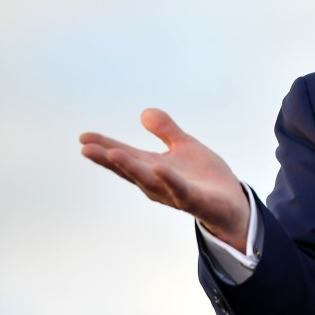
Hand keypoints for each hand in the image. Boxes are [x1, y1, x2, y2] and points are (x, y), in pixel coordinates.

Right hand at [80, 109, 249, 252]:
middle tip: (86, 148)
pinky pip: (180, 190)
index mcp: (153, 168)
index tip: (83, 137)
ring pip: (149, 180)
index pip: (124, 156)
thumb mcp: (185, 146)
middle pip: (129, 169)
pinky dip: (169, 180)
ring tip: (113, 154)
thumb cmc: (204, 176)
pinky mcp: (195, 200)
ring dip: (131, 168)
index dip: (104, 147)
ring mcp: (174, 193)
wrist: (231, 202)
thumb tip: (144, 112)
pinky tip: (158, 166)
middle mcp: (157, 182)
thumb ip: (166, 130)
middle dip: (108, 159)